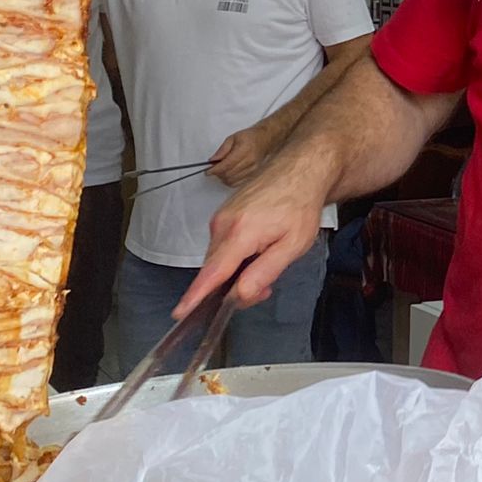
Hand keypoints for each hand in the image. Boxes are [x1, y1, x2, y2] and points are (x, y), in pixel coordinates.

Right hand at [174, 160, 325, 316]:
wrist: (300, 169)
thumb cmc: (300, 204)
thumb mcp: (293, 245)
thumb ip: (264, 272)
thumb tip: (240, 294)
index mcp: (239, 233)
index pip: (212, 273)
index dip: (195, 296)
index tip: (180, 312)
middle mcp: (222, 224)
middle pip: (215, 271)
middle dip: (235, 286)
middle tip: (266, 288)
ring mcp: (220, 218)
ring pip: (219, 259)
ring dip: (237, 270)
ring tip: (267, 261)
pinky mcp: (223, 215)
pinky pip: (222, 246)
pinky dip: (236, 256)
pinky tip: (258, 250)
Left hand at [207, 125, 273, 186]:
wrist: (265, 140)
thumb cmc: (250, 137)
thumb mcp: (232, 138)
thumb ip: (222, 150)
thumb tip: (212, 160)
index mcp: (244, 150)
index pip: (227, 164)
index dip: (215, 170)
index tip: (208, 171)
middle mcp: (250, 161)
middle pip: (229, 174)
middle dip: (218, 173)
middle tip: (214, 168)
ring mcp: (253, 169)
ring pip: (233, 181)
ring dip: (223, 178)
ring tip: (222, 170)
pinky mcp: (253, 175)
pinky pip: (238, 183)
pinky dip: (230, 181)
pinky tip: (229, 174)